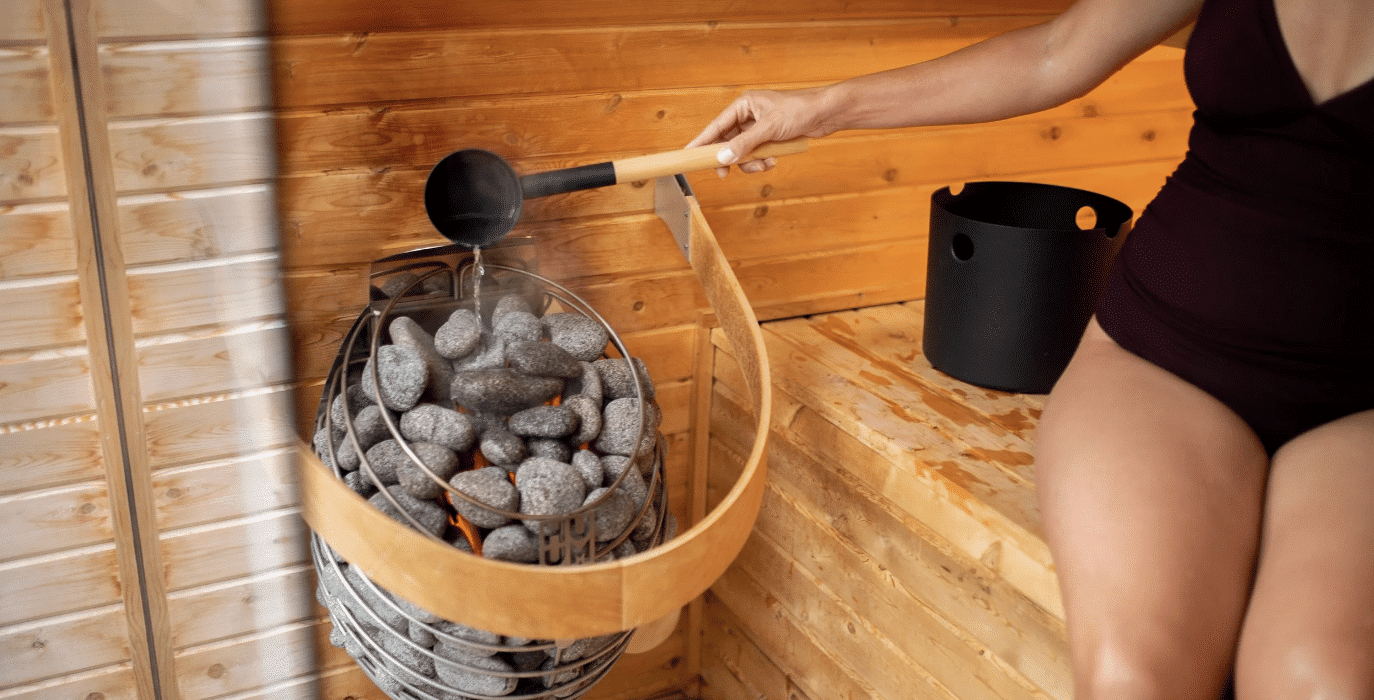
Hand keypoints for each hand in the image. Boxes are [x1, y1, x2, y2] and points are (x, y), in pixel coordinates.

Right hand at [686, 88, 835, 177]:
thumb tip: (723, 158)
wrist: (826, 113)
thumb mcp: (769, 129)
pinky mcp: (769, 138)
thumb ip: (744, 144)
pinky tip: (773, 159)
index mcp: (743, 105)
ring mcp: (758, 128)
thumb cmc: (799, 110)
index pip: (716, 126)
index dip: (702, 141)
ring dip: (750, 161)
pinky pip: (756, 154)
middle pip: (727, 142)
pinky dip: (762, 160)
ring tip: (763, 163)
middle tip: (725, 173)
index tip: (688, 154)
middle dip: (731, 158)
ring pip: (742, 151)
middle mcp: (748, 115)